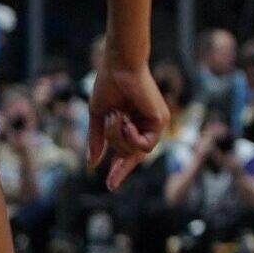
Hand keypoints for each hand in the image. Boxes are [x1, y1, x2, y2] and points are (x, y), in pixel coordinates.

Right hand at [88, 62, 165, 191]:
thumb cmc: (108, 86)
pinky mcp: (161, 120)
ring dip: (118, 139)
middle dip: (120, 163)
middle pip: (131, 155)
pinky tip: (126, 121)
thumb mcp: (99, 117)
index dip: (120, 169)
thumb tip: (92, 163)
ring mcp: (155, 123)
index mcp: (132, 124)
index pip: (129, 153)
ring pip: (135, 151)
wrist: (118, 67)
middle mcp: (146, 125)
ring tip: (115, 116)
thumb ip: (98, 140)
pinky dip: (130, 137)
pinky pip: (143, 145)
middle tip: (111, 180)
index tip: (110, 185)